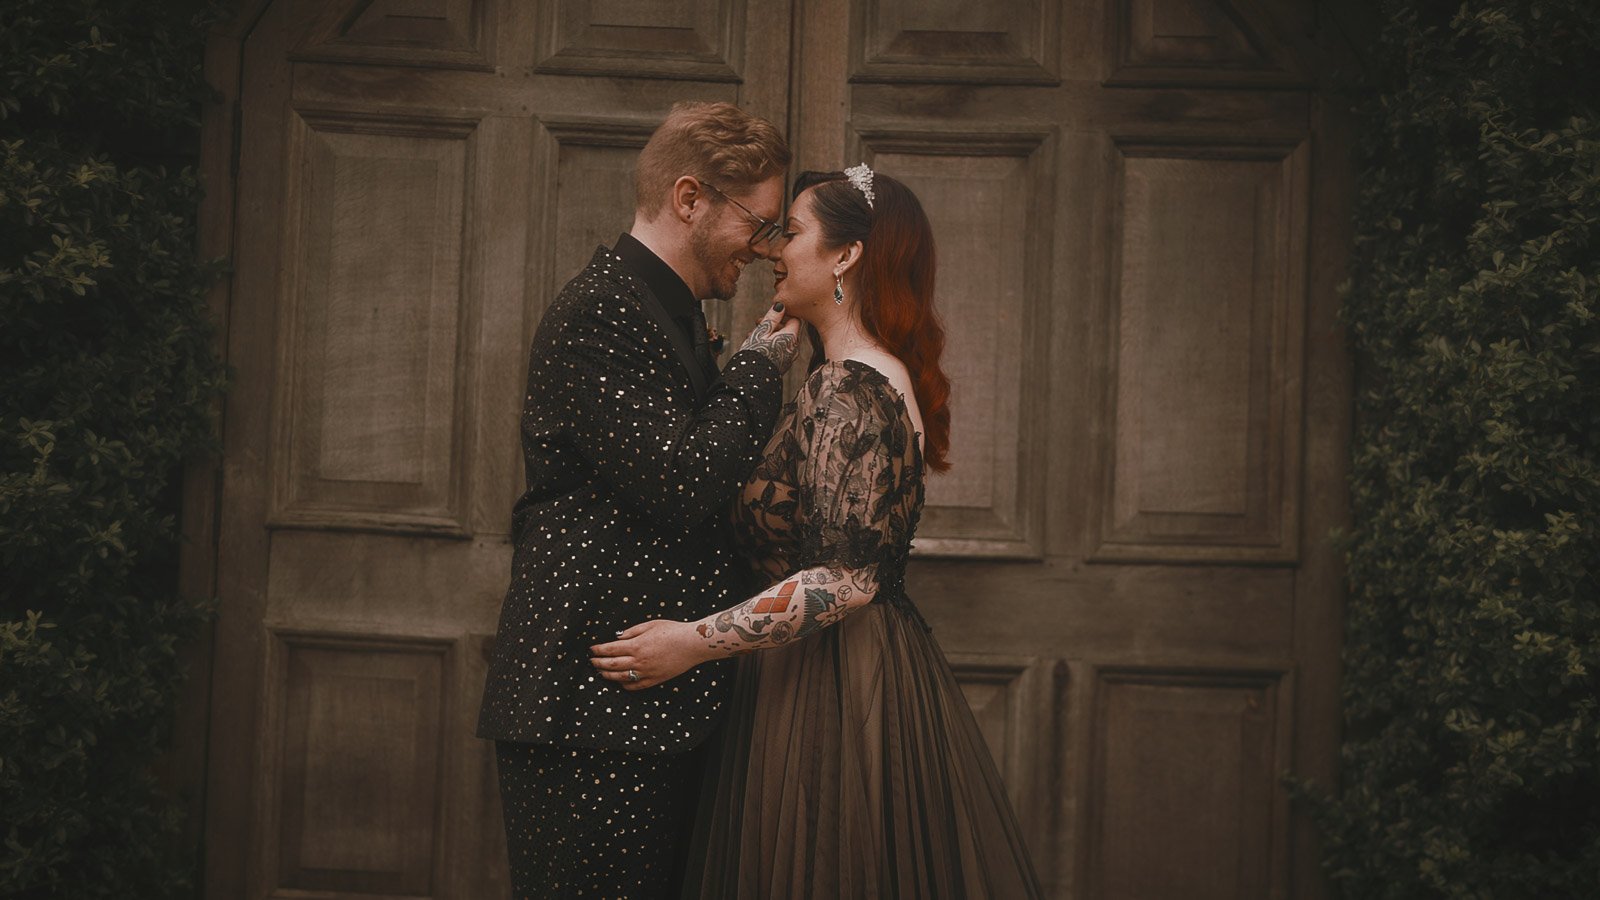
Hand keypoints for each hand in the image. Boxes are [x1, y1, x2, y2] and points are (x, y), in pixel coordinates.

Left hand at [589, 620, 709, 689]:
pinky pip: (635, 686)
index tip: (591, 650)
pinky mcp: (654, 680)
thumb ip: (632, 631)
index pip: (610, 649)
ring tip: (600, 673)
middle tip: (591, 662)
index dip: (598, 650)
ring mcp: (646, 672)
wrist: (692, 645)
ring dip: (608, 675)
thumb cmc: (673, 631)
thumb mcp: (651, 624)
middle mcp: (639, 661)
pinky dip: (624, 685)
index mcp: (636, 645)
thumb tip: (618, 637)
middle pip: (612, 664)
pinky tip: (620, 682)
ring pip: (620, 677)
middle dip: (598, 663)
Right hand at [737, 303, 800, 371]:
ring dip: (770, 335)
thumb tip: (781, 305)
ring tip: (753, 335)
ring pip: (783, 339)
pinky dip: (772, 345)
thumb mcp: (761, 331)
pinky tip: (757, 346)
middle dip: (774, 325)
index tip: (769, 317)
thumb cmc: (755, 353)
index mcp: (791, 337)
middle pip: (789, 329)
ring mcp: (790, 357)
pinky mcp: (784, 364)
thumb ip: (772, 317)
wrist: (750, 379)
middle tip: (757, 324)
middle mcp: (794, 348)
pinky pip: (781, 349)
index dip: (783, 315)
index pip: (795, 319)